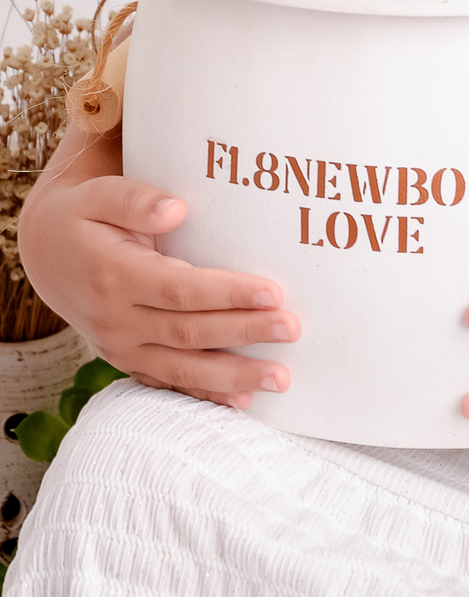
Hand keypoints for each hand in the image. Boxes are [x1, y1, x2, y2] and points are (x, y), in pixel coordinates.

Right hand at [18, 127, 299, 408]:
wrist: (47, 253)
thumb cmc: (84, 216)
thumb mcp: (99, 195)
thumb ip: (134, 200)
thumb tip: (176, 209)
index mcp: (114, 276)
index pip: (179, 290)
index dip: (227, 293)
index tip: (272, 291)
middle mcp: (117, 319)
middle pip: (189, 332)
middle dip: (244, 332)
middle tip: (293, 327)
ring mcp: (120, 347)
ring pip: (182, 368)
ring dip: (234, 376)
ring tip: (282, 378)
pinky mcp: (127, 361)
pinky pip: (167, 383)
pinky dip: (204, 395)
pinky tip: (242, 400)